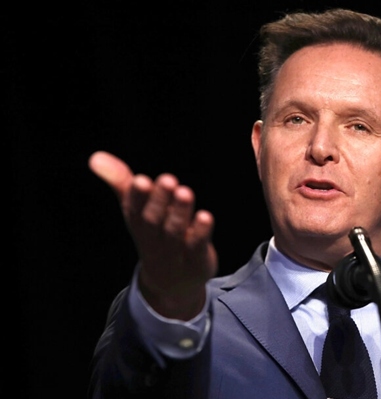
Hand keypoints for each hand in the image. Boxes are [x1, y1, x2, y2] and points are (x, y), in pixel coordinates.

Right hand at [89, 151, 217, 319]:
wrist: (172, 285)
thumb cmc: (154, 236)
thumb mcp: (137, 210)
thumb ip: (121, 183)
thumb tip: (95, 157)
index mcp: (137, 225)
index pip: (134, 211)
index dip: (137, 197)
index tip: (140, 180)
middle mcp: (153, 240)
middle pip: (153, 222)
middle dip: (159, 201)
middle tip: (168, 179)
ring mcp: (175, 253)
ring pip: (175, 233)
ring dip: (180, 213)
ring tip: (185, 192)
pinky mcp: (197, 261)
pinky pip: (197, 247)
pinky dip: (201, 233)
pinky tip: (206, 216)